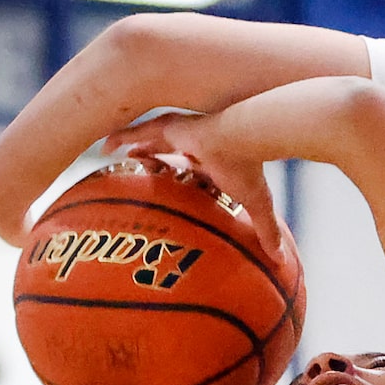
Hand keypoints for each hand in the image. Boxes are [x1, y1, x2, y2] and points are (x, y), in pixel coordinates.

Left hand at [106, 117, 289, 273]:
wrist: (246, 137)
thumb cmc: (251, 168)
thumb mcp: (257, 204)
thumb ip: (264, 229)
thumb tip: (281, 260)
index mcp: (210, 156)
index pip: (190, 161)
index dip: (178, 166)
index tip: (166, 173)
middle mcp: (191, 140)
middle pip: (164, 146)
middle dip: (150, 149)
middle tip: (135, 158)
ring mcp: (178, 131)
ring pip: (147, 135)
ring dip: (130, 141)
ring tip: (109, 149)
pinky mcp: (167, 125)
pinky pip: (136, 131)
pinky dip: (120, 138)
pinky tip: (103, 146)